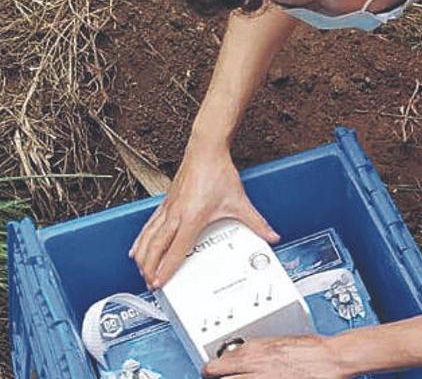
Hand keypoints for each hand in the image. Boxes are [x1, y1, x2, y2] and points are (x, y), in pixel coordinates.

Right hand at [129, 142, 279, 288]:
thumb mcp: (239, 202)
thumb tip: (270, 235)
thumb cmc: (218, 172)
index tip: (160, 282)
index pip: (176, 250)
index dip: (167, 268)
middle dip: (150, 268)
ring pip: (148, 237)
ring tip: (140, 271)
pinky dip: (141, 239)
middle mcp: (176, 214)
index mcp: (192, 217)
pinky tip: (137, 247)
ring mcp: (168, 208)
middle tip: (150, 283)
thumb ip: (256, 222)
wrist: (206, 150)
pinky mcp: (166, 202)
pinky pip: (149, 225)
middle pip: (156, 247)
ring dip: (142, 256)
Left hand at [203, 336, 350, 378]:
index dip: (213, 370)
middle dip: (216, 378)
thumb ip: (257, 349)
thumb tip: (244, 355)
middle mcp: (251, 365)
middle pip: (214, 377)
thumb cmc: (312, 349)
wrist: (330, 359)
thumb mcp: (278, 341)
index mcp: (252, 350)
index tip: (214, 372)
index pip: (214, 364)